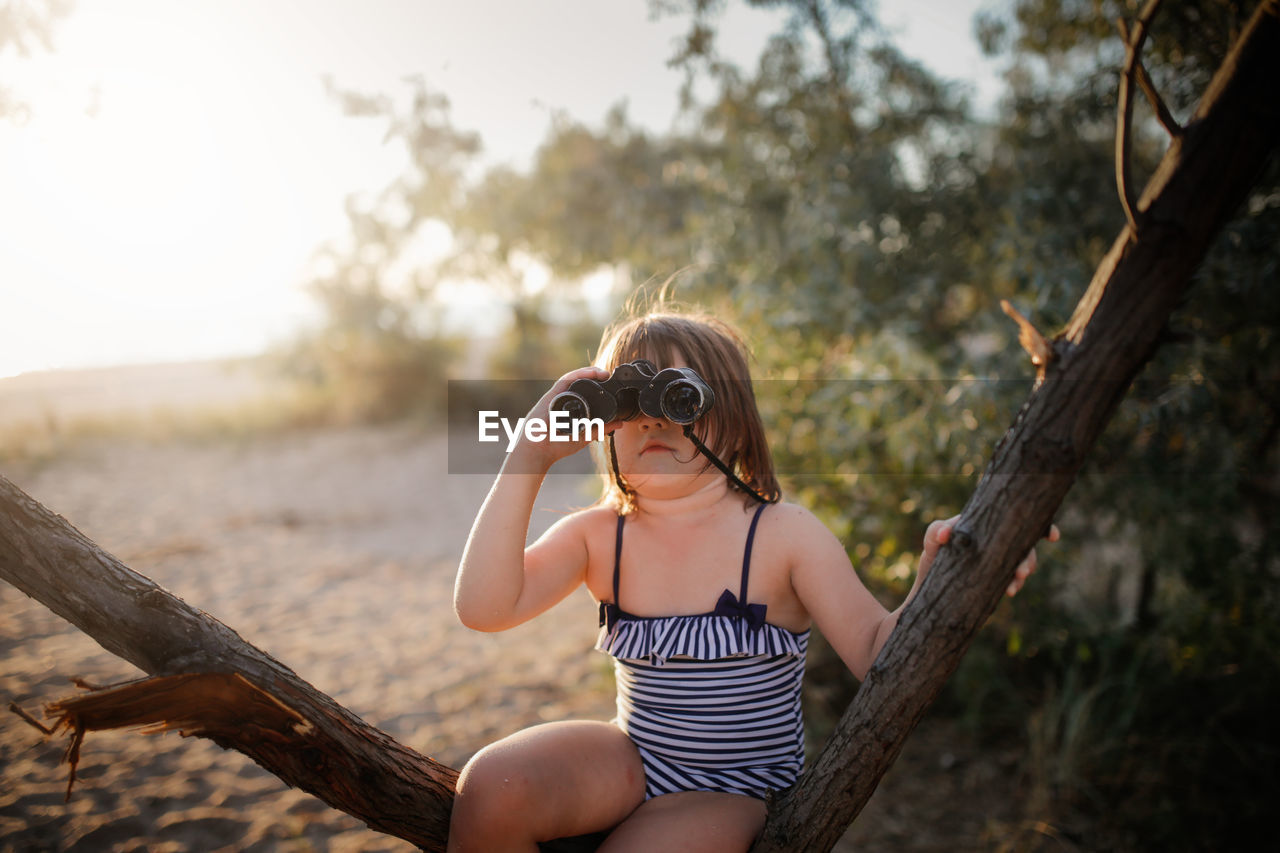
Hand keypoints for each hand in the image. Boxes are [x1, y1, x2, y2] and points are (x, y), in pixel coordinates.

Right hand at [509, 366, 619, 466]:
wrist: (538, 450)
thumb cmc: (556, 445)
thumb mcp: (585, 435)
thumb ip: (601, 428)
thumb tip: (620, 423)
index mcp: (569, 407)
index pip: (584, 391)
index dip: (596, 384)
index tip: (609, 382)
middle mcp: (562, 399)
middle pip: (579, 382)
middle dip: (594, 376)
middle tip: (608, 375)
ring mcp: (556, 396)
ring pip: (573, 378)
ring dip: (588, 372)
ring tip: (602, 372)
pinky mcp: (551, 395)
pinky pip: (566, 380)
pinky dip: (579, 374)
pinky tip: (590, 372)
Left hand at [919, 516, 1059, 596]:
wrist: (930, 590)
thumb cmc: (934, 558)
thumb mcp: (932, 543)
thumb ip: (936, 532)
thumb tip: (946, 534)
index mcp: (988, 527)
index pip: (1015, 521)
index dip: (1040, 526)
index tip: (1053, 536)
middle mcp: (999, 543)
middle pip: (1025, 544)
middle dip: (1029, 558)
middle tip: (1022, 572)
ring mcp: (1001, 562)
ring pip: (1022, 563)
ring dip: (1023, 572)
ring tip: (1013, 586)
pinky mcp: (999, 580)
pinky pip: (1014, 580)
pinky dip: (1015, 584)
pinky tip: (1009, 591)